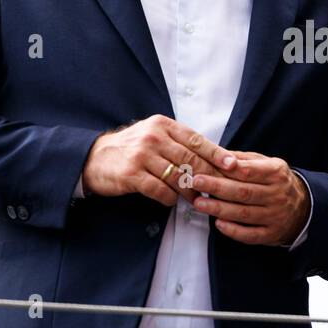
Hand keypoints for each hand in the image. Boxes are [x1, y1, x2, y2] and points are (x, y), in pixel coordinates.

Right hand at [80, 115, 236, 206]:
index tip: (234, 165)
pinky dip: (169, 198)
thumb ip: (179, 143)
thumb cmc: (131, 149)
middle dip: (209, 176)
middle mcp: (153, 137)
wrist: (93, 158)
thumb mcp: (154, 136)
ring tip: (200, 200)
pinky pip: (160, 190)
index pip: (196, 140)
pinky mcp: (131, 174)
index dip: (217, 153)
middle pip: (190, 159)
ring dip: (191, 191)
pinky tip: (172, 202)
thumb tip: (212, 157)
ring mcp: (142, 155)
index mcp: (163, 125)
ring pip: (177, 177)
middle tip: (224, 188)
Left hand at [189, 151, 310, 245]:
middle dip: (217, 187)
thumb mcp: (267, 164)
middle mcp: (277, 194)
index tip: (209, 164)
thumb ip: (244, 160)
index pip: (251, 170)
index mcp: (276, 173)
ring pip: (244, 213)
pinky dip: (233, 230)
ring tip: (199, 203)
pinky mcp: (271, 233)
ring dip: (219, 209)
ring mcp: (275, 216)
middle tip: (196, 182)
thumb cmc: (276, 182)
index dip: (229, 168)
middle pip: (244, 192)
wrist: (303, 208)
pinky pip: (250, 235)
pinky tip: (218, 224)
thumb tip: (218, 154)